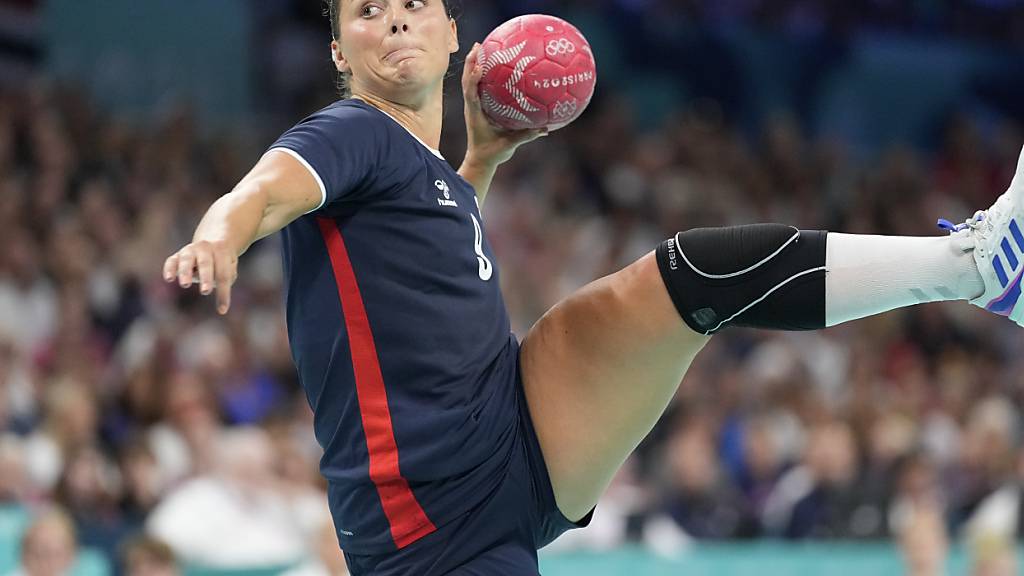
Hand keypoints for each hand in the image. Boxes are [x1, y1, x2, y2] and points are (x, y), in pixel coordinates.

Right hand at [163, 240, 237, 314]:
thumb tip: (215, 282)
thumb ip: (227, 274)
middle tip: (206, 292)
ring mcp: (190, 250)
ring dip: (185, 272)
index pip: (223, 274)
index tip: (222, 310)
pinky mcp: (177, 256)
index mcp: (221, 251)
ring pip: (187, 260)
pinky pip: (172, 261)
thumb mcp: (230, 267)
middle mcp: (205, 248)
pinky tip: (169, 279)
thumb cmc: (222, 262)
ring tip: (185, 285)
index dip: (223, 293)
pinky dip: (169, 269)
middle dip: (206, 278)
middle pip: (206, 264)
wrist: (213, 242)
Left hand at [462, 42, 546, 167]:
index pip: (471, 93)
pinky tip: (492, 66)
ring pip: (470, 82)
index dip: (473, 78)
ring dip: (473, 64)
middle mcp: (472, 107)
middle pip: (467, 80)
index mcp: (476, 114)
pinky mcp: (477, 107)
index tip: (478, 65)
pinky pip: (477, 87)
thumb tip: (544, 129)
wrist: (481, 161)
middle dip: (471, 62)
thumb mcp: (510, 145)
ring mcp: (473, 106)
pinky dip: (481, 74)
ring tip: (481, 48)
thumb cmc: (492, 154)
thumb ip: (526, 136)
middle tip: (478, 45)